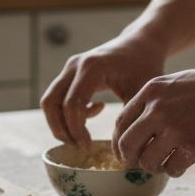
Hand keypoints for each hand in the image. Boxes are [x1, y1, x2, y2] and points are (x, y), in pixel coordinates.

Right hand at [40, 32, 167, 148]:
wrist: (142, 44)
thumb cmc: (145, 67)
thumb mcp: (142, 94)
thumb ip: (128, 120)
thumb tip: (119, 151)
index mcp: (92, 68)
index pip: (72, 104)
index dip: (76, 130)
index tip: (88, 146)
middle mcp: (75, 65)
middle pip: (51, 102)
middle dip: (61, 129)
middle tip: (80, 146)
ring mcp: (70, 67)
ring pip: (50, 100)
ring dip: (60, 123)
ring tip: (82, 136)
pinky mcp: (71, 72)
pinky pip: (57, 97)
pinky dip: (67, 112)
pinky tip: (96, 110)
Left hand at [113, 57, 194, 177]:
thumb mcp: (179, 83)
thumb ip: (157, 103)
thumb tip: (140, 131)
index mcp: (151, 91)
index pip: (122, 123)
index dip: (121, 142)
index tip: (127, 152)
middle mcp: (158, 109)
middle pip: (127, 146)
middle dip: (131, 160)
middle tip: (141, 165)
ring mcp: (175, 128)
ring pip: (147, 162)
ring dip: (155, 167)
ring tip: (168, 161)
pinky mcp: (194, 145)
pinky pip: (172, 169)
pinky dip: (176, 170)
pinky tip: (185, 162)